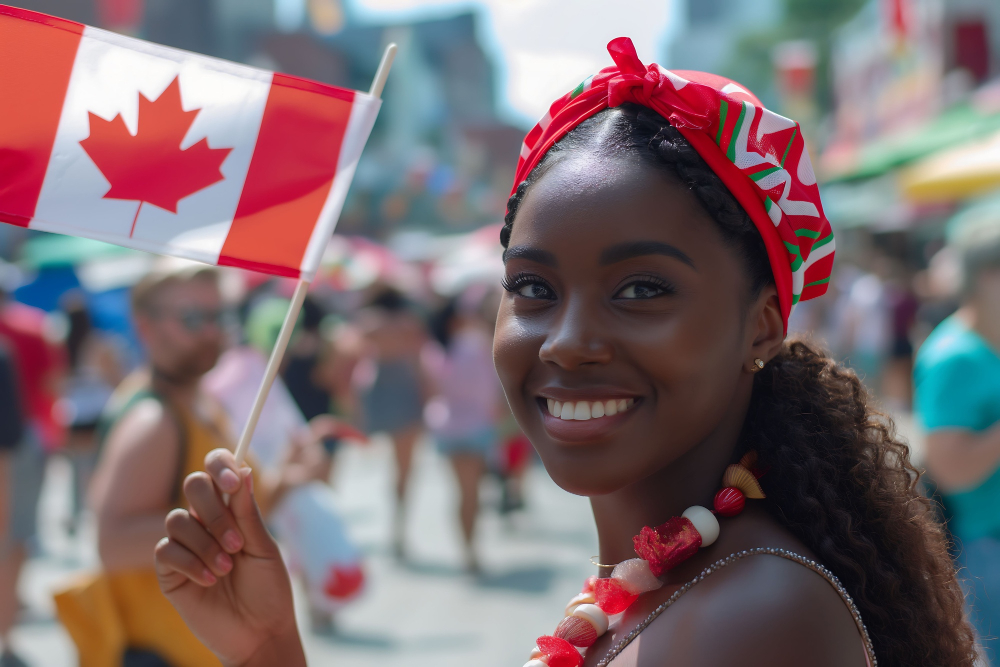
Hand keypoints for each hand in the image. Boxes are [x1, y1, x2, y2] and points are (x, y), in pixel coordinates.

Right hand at [154, 449, 304, 666]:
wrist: (260, 633)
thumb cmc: (268, 589)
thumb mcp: (263, 547)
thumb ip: (248, 513)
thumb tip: (245, 472)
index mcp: (232, 510)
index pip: (217, 471)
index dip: (221, 465)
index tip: (234, 480)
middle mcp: (205, 522)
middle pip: (193, 485)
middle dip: (213, 510)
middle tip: (237, 541)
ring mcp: (185, 545)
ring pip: (177, 519)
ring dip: (205, 543)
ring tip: (227, 568)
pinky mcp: (170, 572)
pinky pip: (166, 550)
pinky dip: (191, 562)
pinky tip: (211, 580)